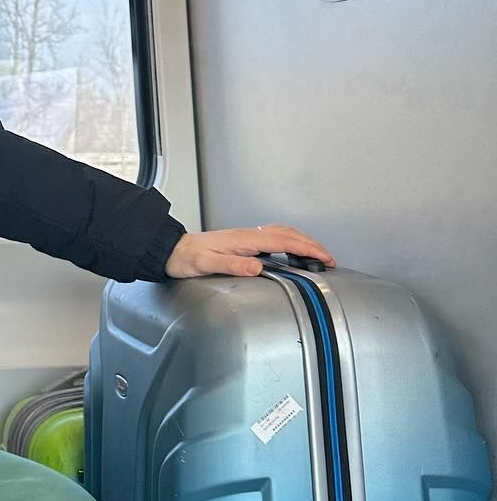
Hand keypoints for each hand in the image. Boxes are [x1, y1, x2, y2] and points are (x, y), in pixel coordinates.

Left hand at [166, 225, 334, 279]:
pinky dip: (290, 242)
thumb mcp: (206, 264)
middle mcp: (248, 234)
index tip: (324, 257)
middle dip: (312, 245)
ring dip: (303, 242)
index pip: (284, 241)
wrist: (172, 251)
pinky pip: (274, 237)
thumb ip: (232, 265)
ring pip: (282, 233)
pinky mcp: (243, 241)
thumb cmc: (187, 258)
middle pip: (288, 234)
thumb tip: (257, 267)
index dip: (307, 249)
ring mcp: (246, 236)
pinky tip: (292, 250)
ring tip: (317, 255)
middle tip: (329, 259)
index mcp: (244, 239)